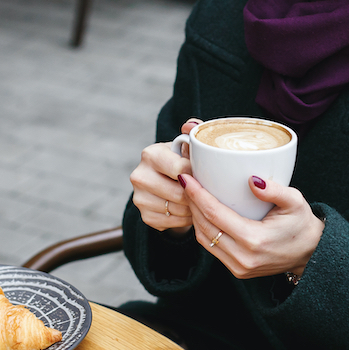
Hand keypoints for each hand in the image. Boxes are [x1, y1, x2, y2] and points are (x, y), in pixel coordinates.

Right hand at [130, 119, 200, 233]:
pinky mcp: (145, 216)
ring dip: (194, 208)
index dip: (198, 174)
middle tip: (209, 191)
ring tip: (201, 200)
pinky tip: (190, 210)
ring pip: (178, 210)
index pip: (179, 169)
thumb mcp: (187, 146)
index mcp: (150, 154)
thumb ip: (193, 134)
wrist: (166, 180)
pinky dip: (186, 219)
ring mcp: (139, 198)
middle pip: (179, 193)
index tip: (207, 174)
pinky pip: (173, 223)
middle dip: (197, 194)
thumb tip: (192, 125)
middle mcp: (139, 175)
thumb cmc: (181, 160)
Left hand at [179, 172, 323, 279]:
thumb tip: (251, 179)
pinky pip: (211, 248)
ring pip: (204, 239)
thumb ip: (275, 190)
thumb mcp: (295, 202)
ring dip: (195, 216)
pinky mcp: (237, 270)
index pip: (215, 214)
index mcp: (254, 240)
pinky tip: (202, 212)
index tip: (187, 178)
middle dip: (191, 203)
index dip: (197, 195)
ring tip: (191, 195)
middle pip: (204, 226)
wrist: (311, 254)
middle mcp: (242, 257)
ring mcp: (238, 267)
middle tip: (186, 181)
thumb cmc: (302, 225)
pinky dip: (204, 229)